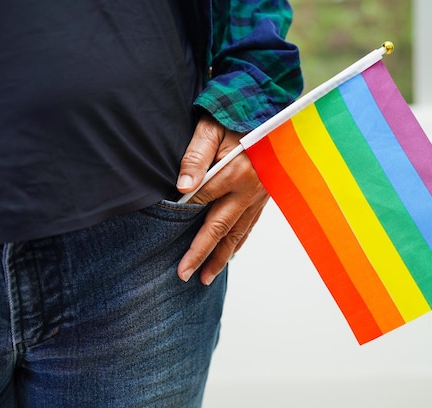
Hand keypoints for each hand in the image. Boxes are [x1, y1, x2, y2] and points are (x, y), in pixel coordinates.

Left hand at [176, 113, 268, 284]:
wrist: (267, 107)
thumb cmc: (234, 114)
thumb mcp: (210, 127)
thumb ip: (195, 155)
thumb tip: (182, 188)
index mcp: (236, 171)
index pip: (201, 200)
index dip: (181, 215)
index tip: (164, 234)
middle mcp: (251, 188)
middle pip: (220, 227)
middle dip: (201, 253)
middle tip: (184, 275)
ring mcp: (261, 195)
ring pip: (238, 232)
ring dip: (221, 256)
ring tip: (205, 277)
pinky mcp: (265, 197)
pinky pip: (251, 225)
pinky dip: (238, 242)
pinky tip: (230, 254)